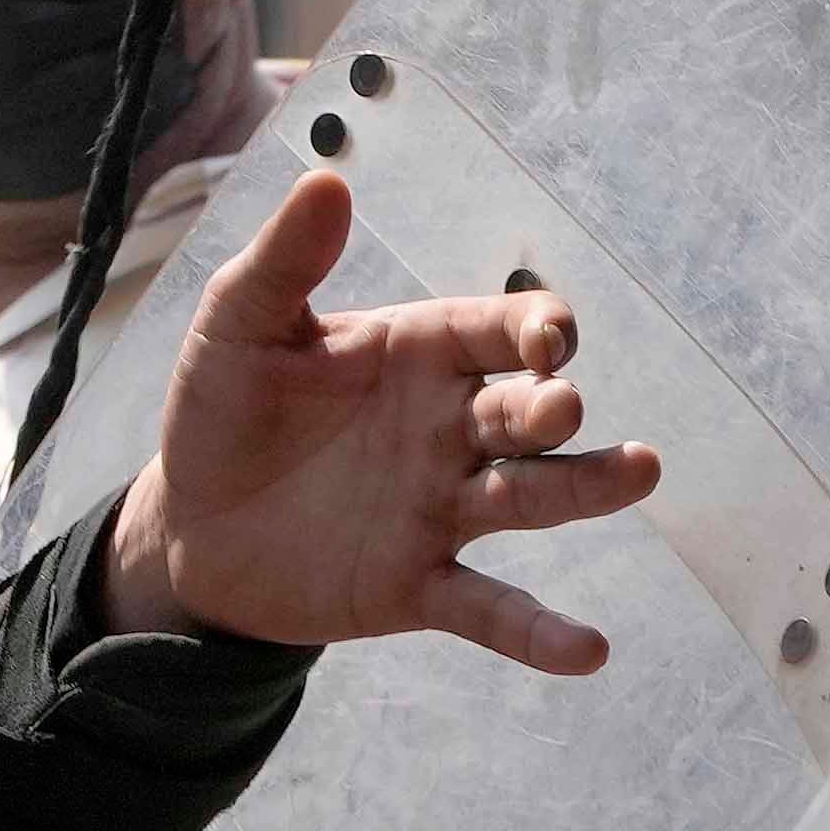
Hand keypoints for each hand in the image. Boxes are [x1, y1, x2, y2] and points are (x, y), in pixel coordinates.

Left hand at [93, 156, 656, 666]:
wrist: (190, 524)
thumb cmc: (224, 411)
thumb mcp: (237, 328)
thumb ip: (281, 263)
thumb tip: (323, 180)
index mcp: (420, 354)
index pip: (502, 330)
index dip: (537, 330)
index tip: (548, 340)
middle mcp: (450, 428)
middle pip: (527, 413)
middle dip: (551, 407)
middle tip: (561, 406)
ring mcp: (443, 508)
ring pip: (533, 497)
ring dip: (586, 487)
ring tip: (639, 472)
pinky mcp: (420, 585)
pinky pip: (489, 608)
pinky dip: (538, 632)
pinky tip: (587, 650)